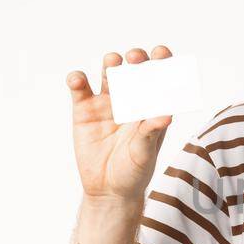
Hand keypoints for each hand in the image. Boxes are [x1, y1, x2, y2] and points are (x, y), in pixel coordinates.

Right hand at [65, 46, 173, 203]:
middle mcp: (131, 99)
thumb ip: (152, 132)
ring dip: (111, 64)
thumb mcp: (145, 153)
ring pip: (108, 73)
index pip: (159, 78)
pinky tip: (78, 80)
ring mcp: (107, 103)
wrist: (108, 190)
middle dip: (136, 59)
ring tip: (113, 63)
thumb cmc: (135, 171)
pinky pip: (79, 88)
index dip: (161, 62)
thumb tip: (167, 115)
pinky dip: (76, 79)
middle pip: (134, 70)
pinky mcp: (84, 110)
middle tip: (136, 58)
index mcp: (151, 106)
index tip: (161, 53)